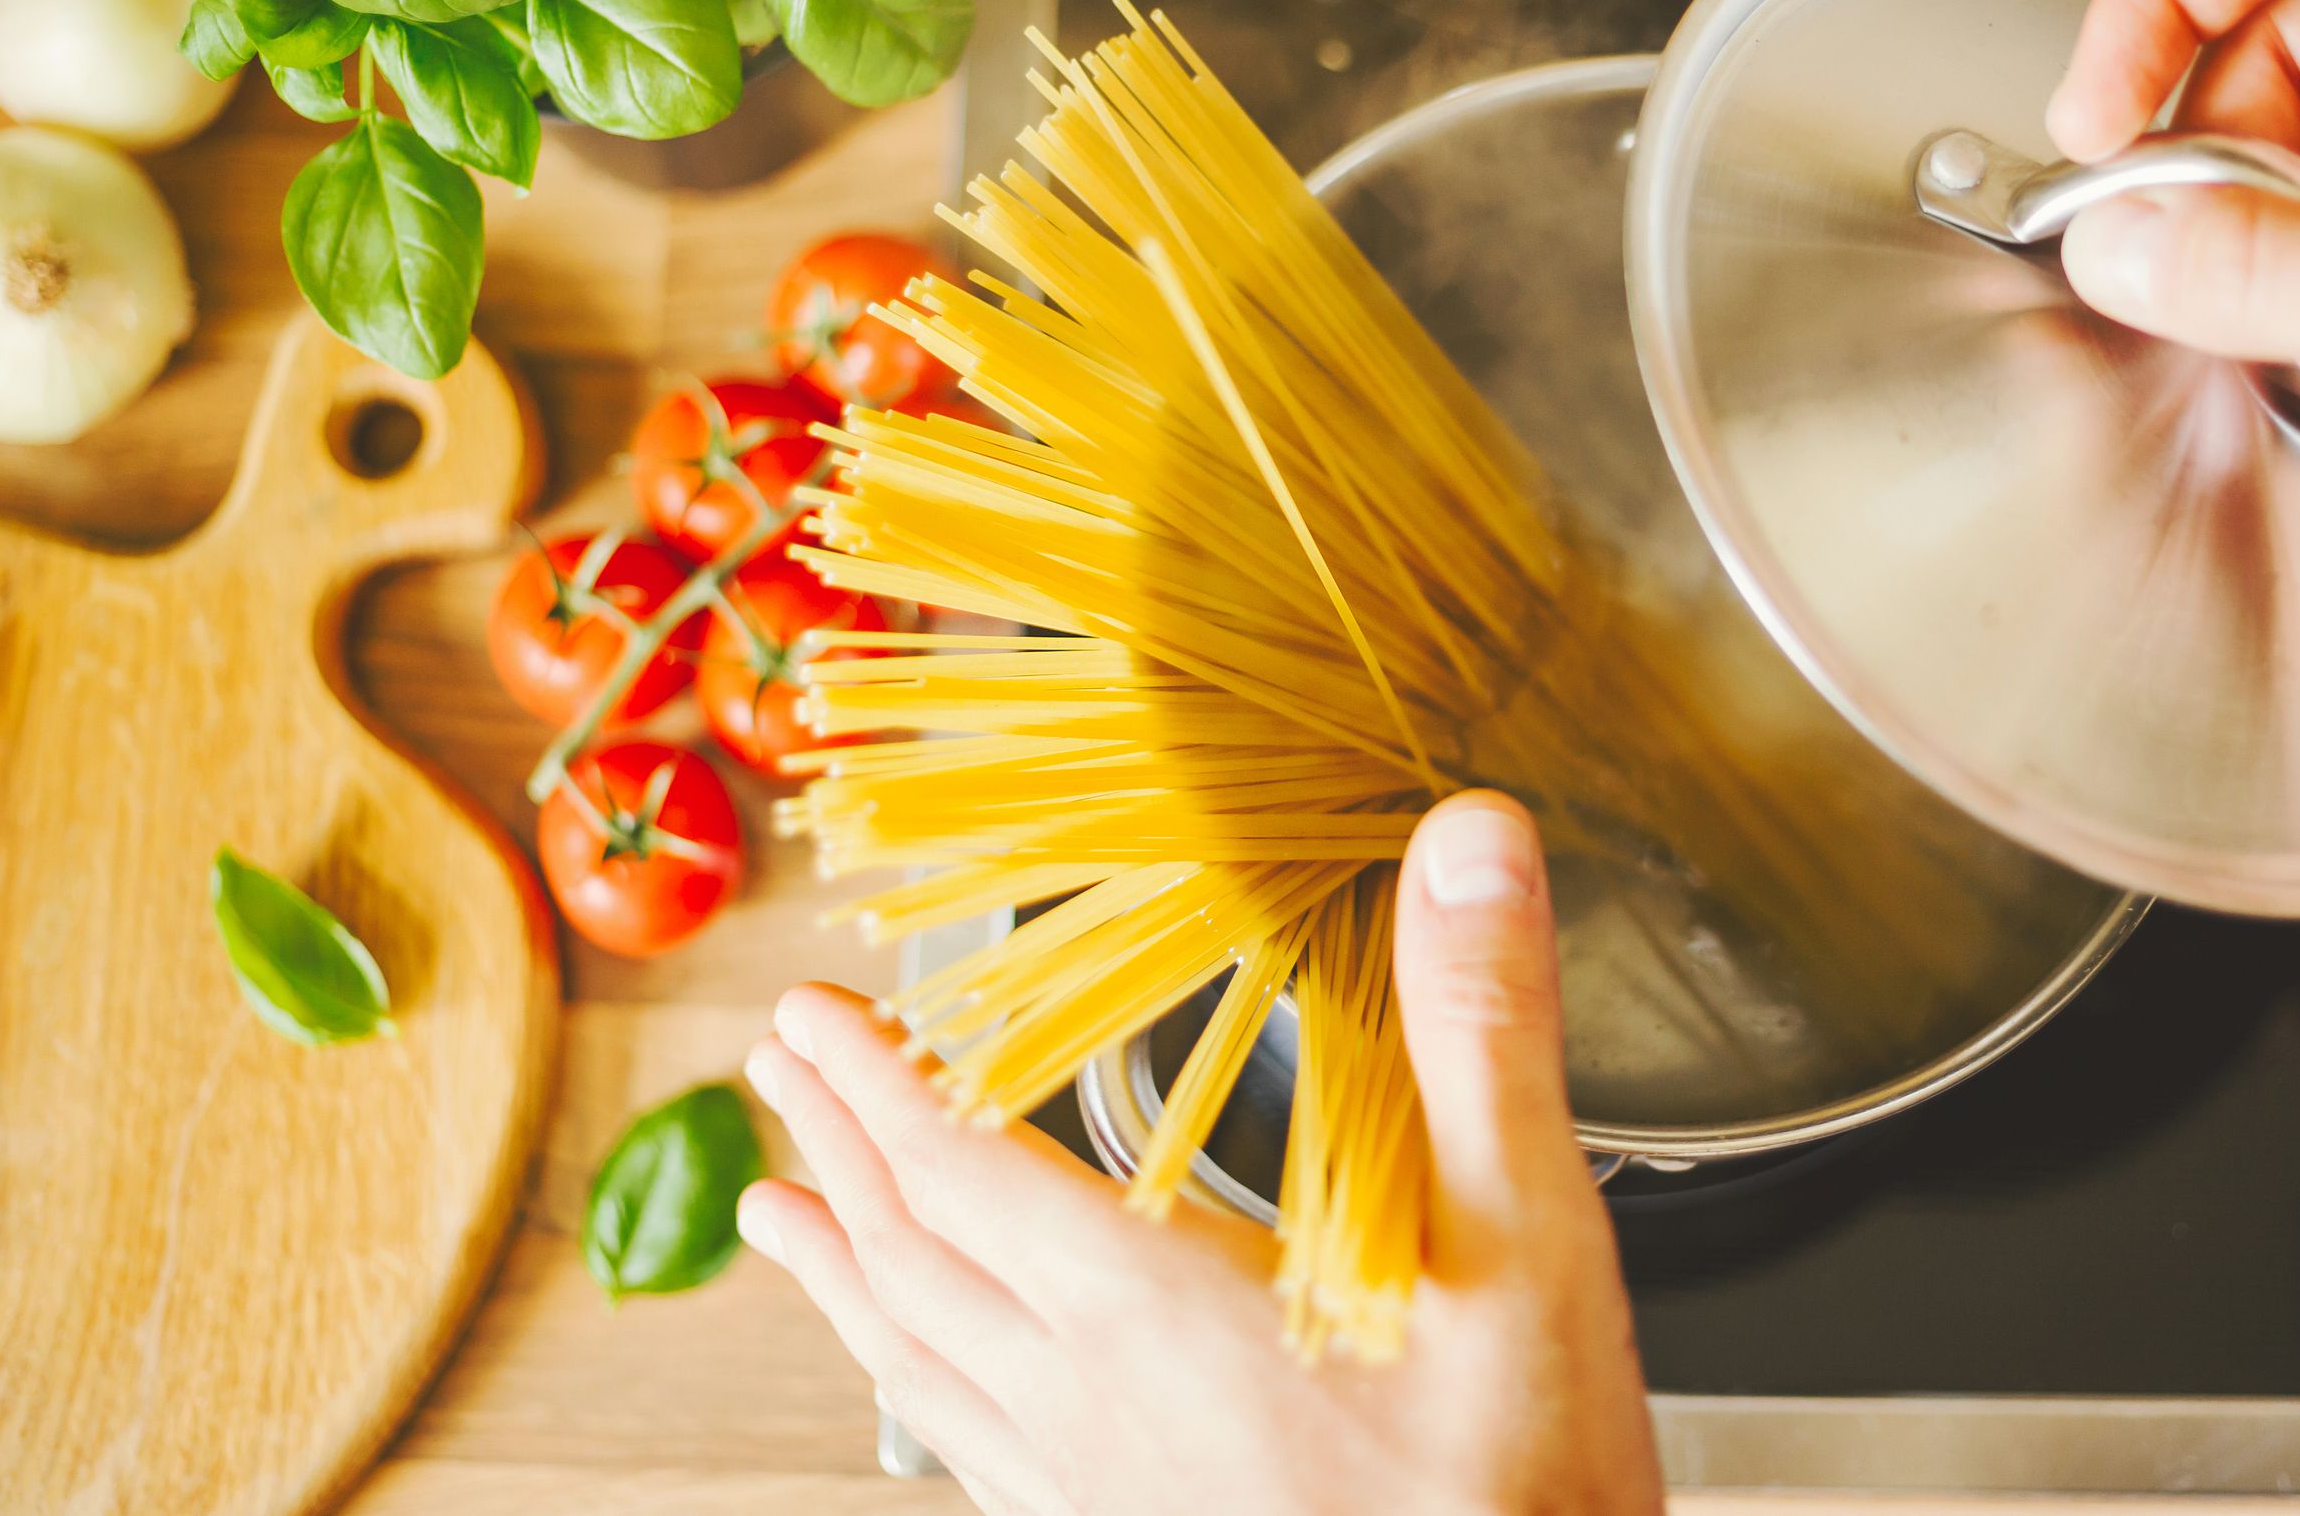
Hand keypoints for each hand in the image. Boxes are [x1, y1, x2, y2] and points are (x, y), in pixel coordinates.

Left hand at [736, 791, 1661, 1515]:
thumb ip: (1483, 1037)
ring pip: (914, 1360)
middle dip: (837, 1145)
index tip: (806, 1015)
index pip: (960, 1166)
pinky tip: (913, 1384)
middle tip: (775, 1072)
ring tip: (771, 1215)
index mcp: (1154, 1307)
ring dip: (839, 1266)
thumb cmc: (1521, 1486)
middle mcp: (1090, 1401)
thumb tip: (1468, 847)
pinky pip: (965, 1447)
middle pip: (912, 1254)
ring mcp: (1093, 1489)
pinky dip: (904, 1379)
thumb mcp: (1527, 1241)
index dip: (874, 1080)